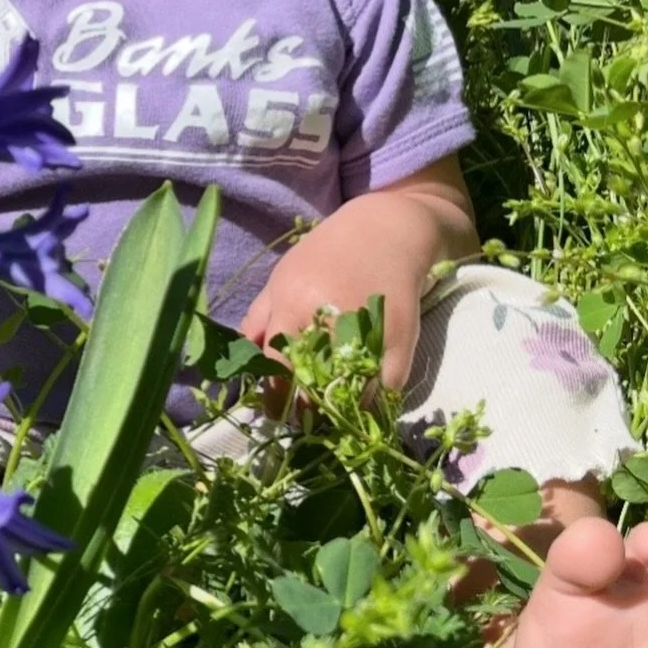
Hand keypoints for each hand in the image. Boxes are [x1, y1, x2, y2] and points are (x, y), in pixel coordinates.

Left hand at [238, 231, 422, 411]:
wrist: (387, 230)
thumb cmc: (328, 253)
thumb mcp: (283, 276)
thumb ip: (259, 317)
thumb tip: (245, 358)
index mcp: (293, 303)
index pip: (277, 369)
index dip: (274, 400)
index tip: (274, 413)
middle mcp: (328, 319)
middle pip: (312, 389)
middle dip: (306, 411)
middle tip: (304, 416)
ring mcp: (369, 332)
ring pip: (350, 397)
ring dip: (340, 412)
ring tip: (332, 413)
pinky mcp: (403, 341)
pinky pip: (385, 391)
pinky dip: (372, 401)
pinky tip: (361, 400)